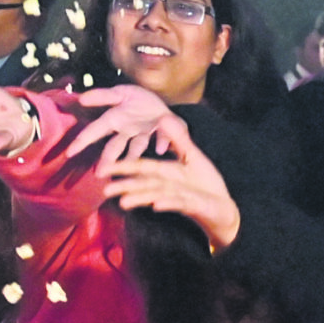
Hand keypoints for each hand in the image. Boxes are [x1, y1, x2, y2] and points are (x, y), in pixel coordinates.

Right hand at [59, 85, 176, 164]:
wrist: (163, 105)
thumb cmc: (138, 101)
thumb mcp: (120, 93)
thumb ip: (102, 96)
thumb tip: (81, 99)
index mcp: (114, 121)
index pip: (95, 131)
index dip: (82, 141)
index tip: (69, 153)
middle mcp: (128, 132)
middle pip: (114, 146)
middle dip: (107, 159)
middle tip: (99, 174)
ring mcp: (146, 135)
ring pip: (136, 148)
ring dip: (132, 158)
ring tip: (128, 169)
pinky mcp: (165, 134)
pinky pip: (163, 137)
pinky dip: (162, 141)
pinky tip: (160, 148)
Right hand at [99, 112, 240, 250]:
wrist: (222, 205)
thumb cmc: (204, 182)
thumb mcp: (191, 155)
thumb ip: (178, 138)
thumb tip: (162, 117)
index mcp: (164, 172)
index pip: (140, 168)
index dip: (122, 167)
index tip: (102, 169)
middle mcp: (167, 186)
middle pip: (142, 185)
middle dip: (124, 187)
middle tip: (104, 191)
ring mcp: (178, 196)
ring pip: (156, 196)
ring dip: (140, 199)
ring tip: (123, 202)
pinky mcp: (191, 205)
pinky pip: (178, 203)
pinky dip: (168, 203)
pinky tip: (157, 205)